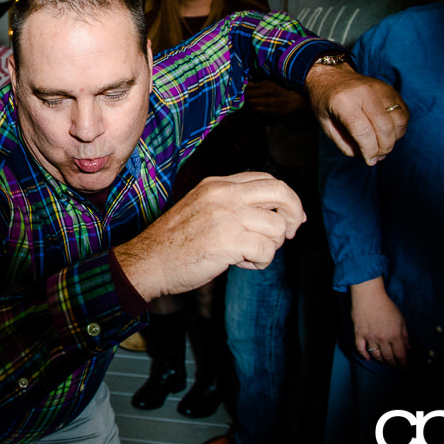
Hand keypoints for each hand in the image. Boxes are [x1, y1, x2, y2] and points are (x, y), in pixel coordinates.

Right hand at [115, 172, 303, 301]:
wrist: (148, 261)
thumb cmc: (174, 242)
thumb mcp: (201, 209)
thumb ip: (231, 205)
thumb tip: (277, 214)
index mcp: (216, 185)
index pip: (266, 179)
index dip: (285, 198)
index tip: (288, 218)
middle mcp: (223, 195)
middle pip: (280, 191)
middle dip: (294, 213)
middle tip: (290, 233)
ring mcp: (226, 216)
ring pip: (277, 226)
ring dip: (272, 246)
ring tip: (250, 254)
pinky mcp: (228, 240)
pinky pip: (267, 250)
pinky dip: (261, 262)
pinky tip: (242, 263)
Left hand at [243, 80, 306, 115]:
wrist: (297, 100)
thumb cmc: (284, 91)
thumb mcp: (273, 84)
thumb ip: (261, 84)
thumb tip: (248, 83)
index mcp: (266, 84)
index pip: (248, 85)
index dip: (243, 88)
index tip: (240, 90)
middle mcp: (266, 91)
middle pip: (248, 94)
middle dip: (244, 97)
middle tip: (243, 98)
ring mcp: (268, 101)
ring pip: (251, 103)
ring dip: (249, 104)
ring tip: (249, 104)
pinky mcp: (270, 109)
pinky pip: (257, 110)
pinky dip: (254, 109)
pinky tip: (256, 108)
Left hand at [306, 63, 407, 164]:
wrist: (331, 75)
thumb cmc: (325, 102)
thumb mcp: (325, 124)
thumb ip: (343, 143)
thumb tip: (366, 156)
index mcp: (343, 102)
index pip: (364, 132)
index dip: (369, 151)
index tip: (370, 161)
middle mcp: (364, 93)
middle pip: (384, 128)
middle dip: (384, 148)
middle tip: (377, 157)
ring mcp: (380, 89)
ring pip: (399, 121)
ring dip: (394, 139)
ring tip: (382, 146)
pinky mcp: (390, 90)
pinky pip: (403, 113)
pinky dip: (399, 128)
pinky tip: (388, 134)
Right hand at [350, 278, 408, 367]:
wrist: (369, 296)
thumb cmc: (386, 306)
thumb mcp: (401, 319)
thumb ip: (405, 335)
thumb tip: (408, 347)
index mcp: (395, 335)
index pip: (401, 355)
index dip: (403, 364)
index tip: (405, 369)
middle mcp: (382, 338)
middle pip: (389, 358)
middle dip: (393, 365)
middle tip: (395, 367)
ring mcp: (370, 336)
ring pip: (375, 355)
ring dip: (381, 360)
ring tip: (385, 362)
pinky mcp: (359, 333)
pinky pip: (360, 348)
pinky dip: (364, 355)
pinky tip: (368, 358)